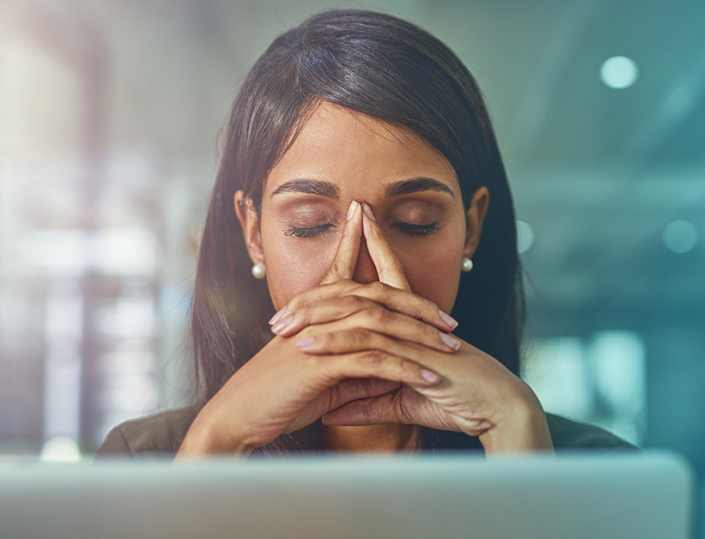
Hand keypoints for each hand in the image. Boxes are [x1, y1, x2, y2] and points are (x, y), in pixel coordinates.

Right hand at [177, 201, 459, 457]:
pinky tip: (430, 378)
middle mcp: (317, 315)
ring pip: (381, 324)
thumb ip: (354, 365)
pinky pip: (374, 360)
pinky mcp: (320, 363)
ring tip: (451, 348)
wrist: (235, 419)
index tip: (425, 284)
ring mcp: (318, 336)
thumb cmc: (274, 399)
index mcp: (314, 312)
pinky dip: (406, 368)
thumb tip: (390, 366)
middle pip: (378, 296)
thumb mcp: (322, 378)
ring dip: (420, 337)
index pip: (352, 278)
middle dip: (419, 306)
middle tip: (451, 321)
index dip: (380, 263)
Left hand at [287, 202, 552, 452]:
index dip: (369, 251)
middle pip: (361, 291)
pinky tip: (308, 346)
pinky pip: (370, 344)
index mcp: (413, 324)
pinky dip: (336, 344)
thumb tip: (331, 409)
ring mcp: (414, 334)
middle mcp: (413, 321)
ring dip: (317, 317)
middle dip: (320, 292)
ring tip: (281, 326)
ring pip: (359, 313)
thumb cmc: (460, 403)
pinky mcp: (416, 354)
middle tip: (282, 306)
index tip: (349, 229)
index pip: (386, 280)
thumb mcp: (403, 402)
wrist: (498, 411)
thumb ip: (366, 402)